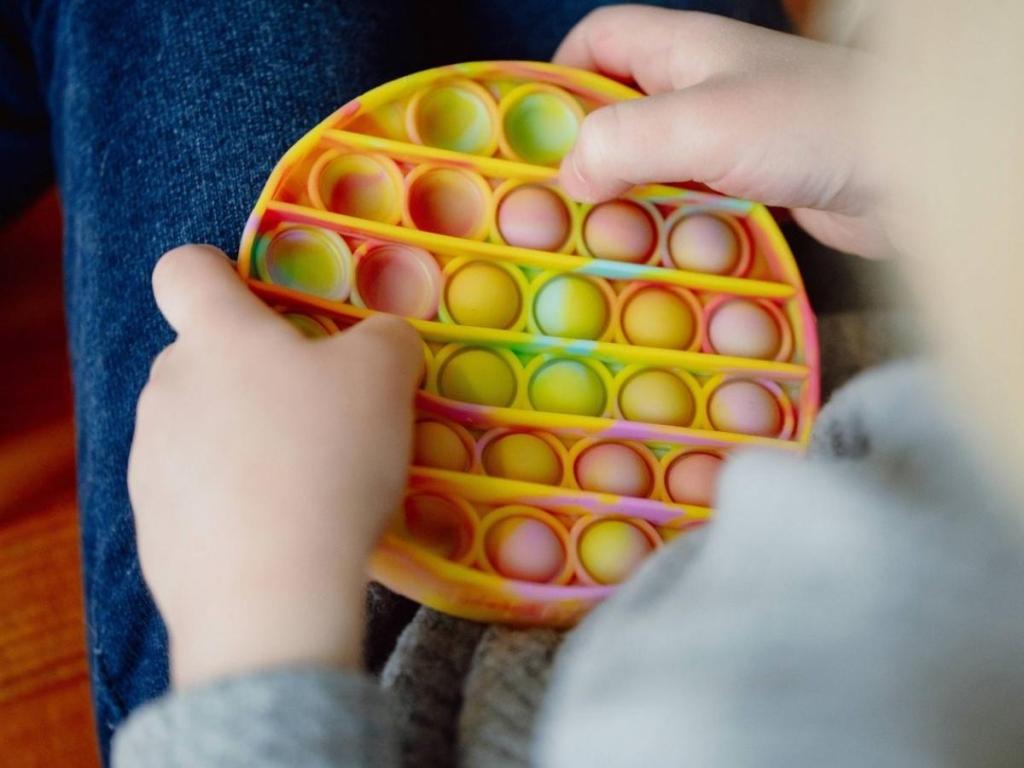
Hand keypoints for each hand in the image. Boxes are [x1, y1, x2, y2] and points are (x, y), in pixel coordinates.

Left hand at [128, 245, 420, 688]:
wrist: (271, 594)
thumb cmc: (328, 460)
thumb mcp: (384, 377)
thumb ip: (385, 338)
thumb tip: (378, 342)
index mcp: (216, 335)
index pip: (186, 269)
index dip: (220, 271)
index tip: (263, 304)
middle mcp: (166, 387)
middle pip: (206, 356)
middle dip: (256, 373)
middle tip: (320, 414)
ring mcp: (149, 460)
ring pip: (201, 426)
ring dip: (244, 439)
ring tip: (304, 484)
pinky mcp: (152, 527)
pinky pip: (196, 492)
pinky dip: (233, 500)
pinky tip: (278, 531)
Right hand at [555, 6, 888, 256]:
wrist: (915, 170)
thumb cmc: (812, 125)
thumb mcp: (702, 123)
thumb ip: (624, 139)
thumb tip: (570, 174)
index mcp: (683, 50)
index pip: (599, 39)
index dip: (558, 74)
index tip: (531, 131)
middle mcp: (701, 89)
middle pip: (617, 111)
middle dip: (584, 156)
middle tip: (555, 208)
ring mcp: (727, 140)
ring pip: (651, 166)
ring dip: (624, 203)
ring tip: (595, 245)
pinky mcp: (749, 186)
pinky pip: (689, 205)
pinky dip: (666, 230)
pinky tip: (652, 261)